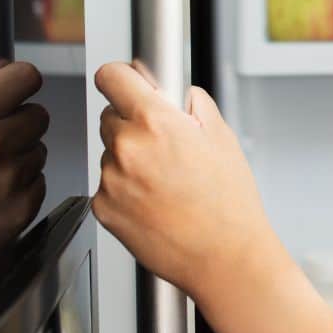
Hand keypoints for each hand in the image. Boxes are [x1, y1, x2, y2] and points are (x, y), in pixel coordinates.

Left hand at [92, 62, 272, 302]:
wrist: (223, 256)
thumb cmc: (229, 204)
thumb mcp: (223, 138)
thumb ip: (194, 106)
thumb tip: (179, 94)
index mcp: (156, 122)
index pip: (112, 76)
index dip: (122, 77)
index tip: (128, 83)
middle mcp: (127, 148)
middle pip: (110, 115)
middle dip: (132, 123)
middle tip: (164, 145)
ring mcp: (110, 180)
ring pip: (110, 153)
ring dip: (129, 158)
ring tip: (165, 182)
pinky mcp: (103, 208)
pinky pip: (107, 185)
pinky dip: (124, 188)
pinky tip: (154, 201)